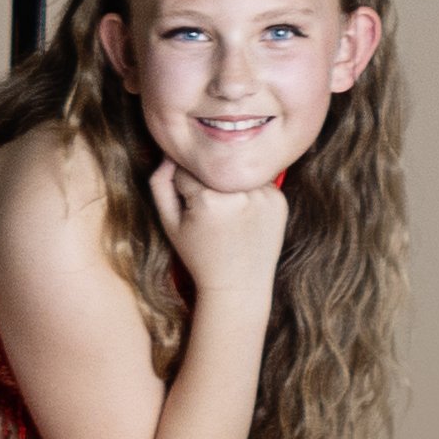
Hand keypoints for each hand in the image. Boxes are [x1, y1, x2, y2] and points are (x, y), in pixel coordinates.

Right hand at [148, 156, 287, 296]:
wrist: (239, 285)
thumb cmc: (199, 255)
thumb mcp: (169, 223)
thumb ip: (159, 183)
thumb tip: (169, 152)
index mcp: (208, 199)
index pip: (186, 169)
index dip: (183, 189)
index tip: (190, 211)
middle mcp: (239, 193)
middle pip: (213, 168)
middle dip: (206, 183)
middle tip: (211, 214)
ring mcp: (263, 195)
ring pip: (235, 170)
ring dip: (229, 184)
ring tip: (228, 216)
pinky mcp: (279, 199)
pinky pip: (256, 181)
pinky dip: (248, 192)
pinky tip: (245, 217)